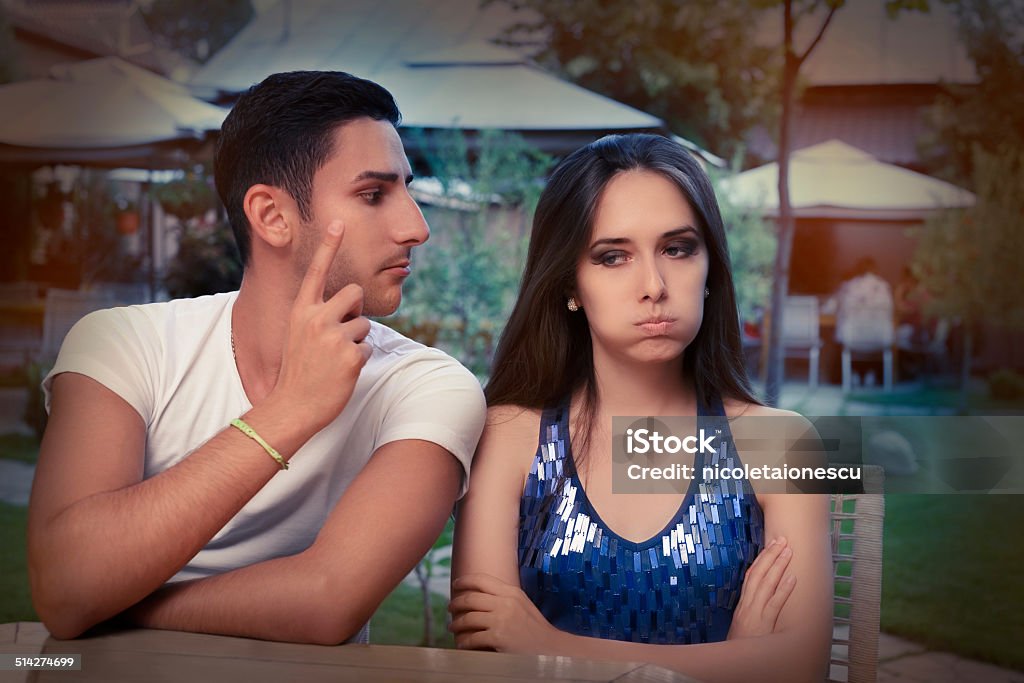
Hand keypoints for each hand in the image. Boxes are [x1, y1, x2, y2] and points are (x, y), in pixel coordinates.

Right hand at [270, 220, 371, 431]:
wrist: (293, 405)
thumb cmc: (300, 370)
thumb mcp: (300, 334)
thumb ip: (319, 314)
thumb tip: (348, 301)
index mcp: (301, 310)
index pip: (317, 271)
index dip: (328, 245)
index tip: (338, 221)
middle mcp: (316, 318)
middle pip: (354, 293)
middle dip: (355, 309)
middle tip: (340, 333)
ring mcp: (334, 336)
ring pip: (364, 323)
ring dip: (357, 340)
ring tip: (336, 359)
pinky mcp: (351, 355)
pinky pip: (368, 347)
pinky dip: (360, 359)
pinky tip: (342, 372)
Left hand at [449, 574, 561, 653]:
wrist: (551, 649)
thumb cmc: (536, 629)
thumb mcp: (523, 605)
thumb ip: (505, 597)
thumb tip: (482, 595)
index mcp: (511, 592)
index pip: (482, 580)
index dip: (465, 581)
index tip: (456, 584)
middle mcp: (506, 603)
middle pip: (471, 598)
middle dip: (456, 603)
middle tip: (450, 608)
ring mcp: (501, 620)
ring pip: (468, 618)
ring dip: (456, 624)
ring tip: (453, 628)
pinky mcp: (498, 638)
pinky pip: (472, 638)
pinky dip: (463, 642)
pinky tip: (462, 644)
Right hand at [727, 536, 796, 639]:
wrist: (732, 662)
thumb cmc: (739, 647)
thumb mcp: (740, 625)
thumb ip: (748, 610)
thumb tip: (758, 595)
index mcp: (742, 605)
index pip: (751, 576)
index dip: (761, 559)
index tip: (770, 546)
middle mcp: (747, 605)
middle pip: (758, 574)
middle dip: (770, 555)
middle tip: (781, 540)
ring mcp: (755, 613)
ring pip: (766, 584)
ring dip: (777, 566)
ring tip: (788, 551)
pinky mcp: (764, 624)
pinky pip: (774, 604)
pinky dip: (783, 590)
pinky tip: (792, 578)